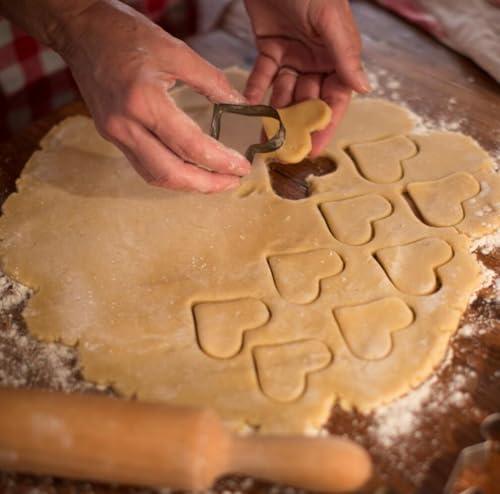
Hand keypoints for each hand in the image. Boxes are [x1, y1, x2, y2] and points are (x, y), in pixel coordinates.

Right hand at [61, 0, 249, 191]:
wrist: (80, 31)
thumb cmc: (125, 34)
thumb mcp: (176, 51)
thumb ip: (212, 82)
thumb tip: (241, 105)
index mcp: (144, 101)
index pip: (189, 146)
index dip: (220, 162)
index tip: (242, 166)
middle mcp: (126, 125)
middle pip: (171, 173)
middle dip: (207, 184)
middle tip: (233, 181)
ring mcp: (115, 134)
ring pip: (155, 176)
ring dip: (188, 185)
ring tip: (215, 181)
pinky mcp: (111, 136)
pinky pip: (144, 166)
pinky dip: (170, 174)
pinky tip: (189, 170)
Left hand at [244, 0, 369, 155]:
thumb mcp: (330, 21)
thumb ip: (345, 55)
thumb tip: (363, 89)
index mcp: (338, 56)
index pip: (334, 98)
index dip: (324, 124)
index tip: (313, 148)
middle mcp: (316, 60)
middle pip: (306, 100)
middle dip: (295, 124)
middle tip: (282, 149)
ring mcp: (293, 55)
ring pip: (283, 91)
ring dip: (273, 112)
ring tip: (263, 135)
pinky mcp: (269, 46)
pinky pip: (262, 74)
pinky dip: (255, 89)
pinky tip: (248, 106)